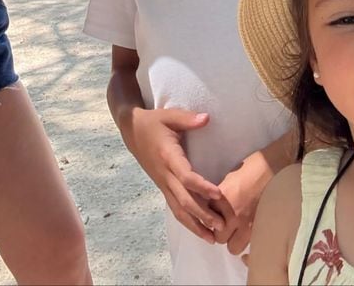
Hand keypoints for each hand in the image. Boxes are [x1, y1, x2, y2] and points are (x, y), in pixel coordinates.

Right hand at [125, 107, 224, 242]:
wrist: (132, 131)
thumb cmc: (153, 122)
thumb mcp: (169, 115)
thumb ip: (188, 119)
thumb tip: (207, 118)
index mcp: (168, 156)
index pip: (185, 176)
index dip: (201, 186)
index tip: (218, 194)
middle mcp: (165, 174)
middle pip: (183, 200)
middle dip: (202, 214)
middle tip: (221, 225)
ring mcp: (162, 183)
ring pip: (178, 209)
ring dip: (195, 225)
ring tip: (212, 238)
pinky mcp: (162, 186)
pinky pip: (174, 207)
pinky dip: (187, 221)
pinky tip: (199, 230)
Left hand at [212, 149, 273, 254]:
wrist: (272, 168)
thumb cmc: (251, 168)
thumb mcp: (229, 179)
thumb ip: (220, 197)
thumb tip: (215, 208)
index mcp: (221, 200)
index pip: (207, 218)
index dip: (211, 217)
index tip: (216, 213)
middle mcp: (232, 215)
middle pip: (218, 237)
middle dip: (221, 232)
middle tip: (226, 223)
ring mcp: (247, 224)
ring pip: (232, 246)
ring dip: (233, 239)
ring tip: (237, 229)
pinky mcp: (259, 229)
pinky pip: (248, 245)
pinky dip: (246, 240)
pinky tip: (248, 230)